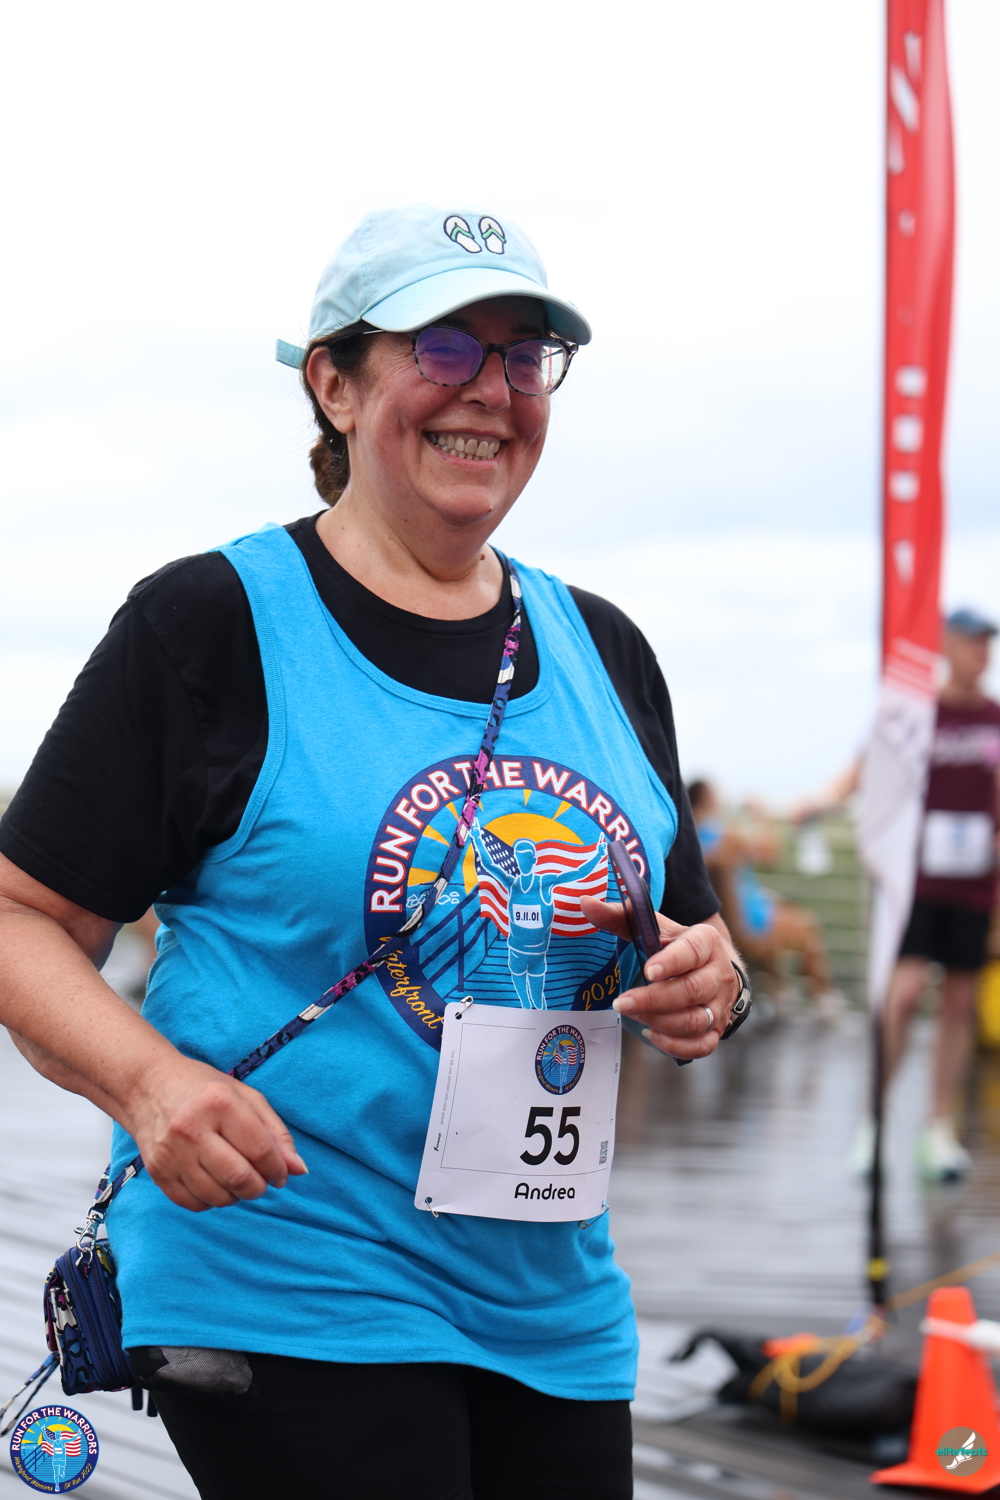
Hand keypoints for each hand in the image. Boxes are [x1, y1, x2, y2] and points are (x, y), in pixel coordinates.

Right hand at [124, 1054, 308, 1211]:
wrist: (147, 1086)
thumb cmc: (203, 1089)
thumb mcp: (245, 1097)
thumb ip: (276, 1132)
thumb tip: (300, 1170)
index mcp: (219, 1103)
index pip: (260, 1149)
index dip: (278, 1169)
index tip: (282, 1174)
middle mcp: (192, 1128)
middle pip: (239, 1177)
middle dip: (260, 1187)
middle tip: (262, 1181)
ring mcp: (171, 1153)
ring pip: (217, 1196)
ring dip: (237, 1196)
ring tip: (239, 1181)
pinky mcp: (157, 1172)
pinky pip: (193, 1204)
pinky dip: (212, 1201)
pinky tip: (215, 1184)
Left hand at [580, 897, 739, 1058]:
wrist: (715, 968)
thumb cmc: (677, 946)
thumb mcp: (655, 928)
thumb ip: (622, 916)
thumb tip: (585, 903)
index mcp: (705, 942)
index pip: (693, 951)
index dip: (671, 962)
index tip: (648, 971)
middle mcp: (718, 974)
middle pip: (691, 990)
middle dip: (654, 999)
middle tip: (622, 1003)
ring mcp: (720, 1005)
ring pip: (696, 1020)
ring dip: (660, 1022)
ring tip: (633, 1015)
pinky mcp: (716, 1029)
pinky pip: (702, 1044)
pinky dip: (676, 1045)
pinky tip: (651, 1035)